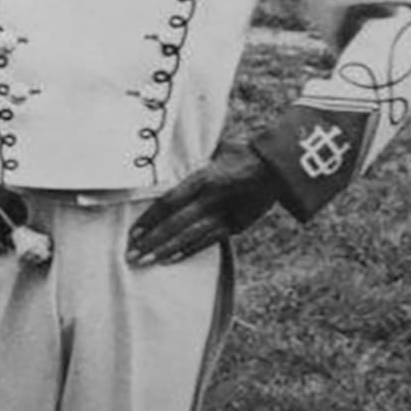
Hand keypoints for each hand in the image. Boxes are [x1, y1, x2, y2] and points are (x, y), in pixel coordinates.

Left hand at [126, 143, 281, 265]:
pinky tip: (170, 259)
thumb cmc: (243, 153)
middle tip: (131, 255)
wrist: (280, 167)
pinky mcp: (236, 225)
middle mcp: (211, 198)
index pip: (169, 201)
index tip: (132, 232)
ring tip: (144, 261)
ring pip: (189, 236)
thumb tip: (170, 157)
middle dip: (151, 240)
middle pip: (175, 223)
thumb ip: (194, 160)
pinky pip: (208, 241)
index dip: (149, 218)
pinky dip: (188, 250)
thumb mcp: (216, 150)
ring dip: (165, 250)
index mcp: (204, 177)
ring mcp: (224, 214)